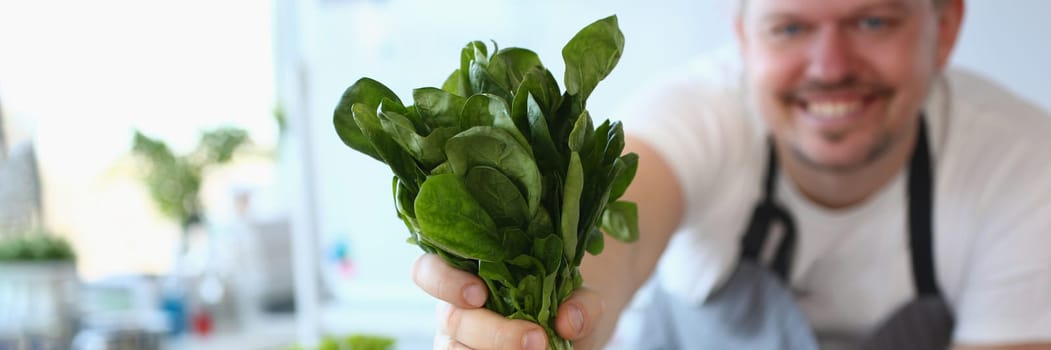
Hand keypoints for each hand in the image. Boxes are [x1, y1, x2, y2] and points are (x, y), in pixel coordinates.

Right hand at [412, 254, 605, 349]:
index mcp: (468, 274)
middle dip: (495, 332)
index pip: (429, 270)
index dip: (444, 281)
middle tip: (537, 339)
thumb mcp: (581, 298)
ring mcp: (459, 342)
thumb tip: (567, 321)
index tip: (479, 293)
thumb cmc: (564, 305)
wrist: (571, 336)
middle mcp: (455, 309)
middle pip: (452, 319)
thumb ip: (582, 303)